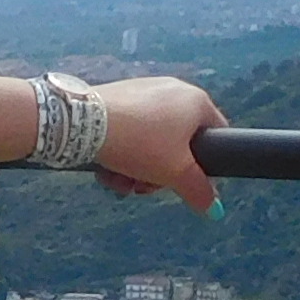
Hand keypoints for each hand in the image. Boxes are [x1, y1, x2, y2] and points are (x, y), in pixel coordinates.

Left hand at [89, 74, 231, 214]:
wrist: (83, 122)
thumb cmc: (140, 143)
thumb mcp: (175, 173)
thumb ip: (199, 191)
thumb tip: (215, 209)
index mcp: (197, 101)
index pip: (217, 134)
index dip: (206, 163)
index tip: (185, 181)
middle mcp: (174, 90)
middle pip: (179, 144)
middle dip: (160, 173)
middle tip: (144, 186)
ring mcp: (144, 91)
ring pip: (150, 142)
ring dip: (137, 169)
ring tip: (121, 181)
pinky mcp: (118, 97)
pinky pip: (129, 131)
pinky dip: (121, 153)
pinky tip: (106, 169)